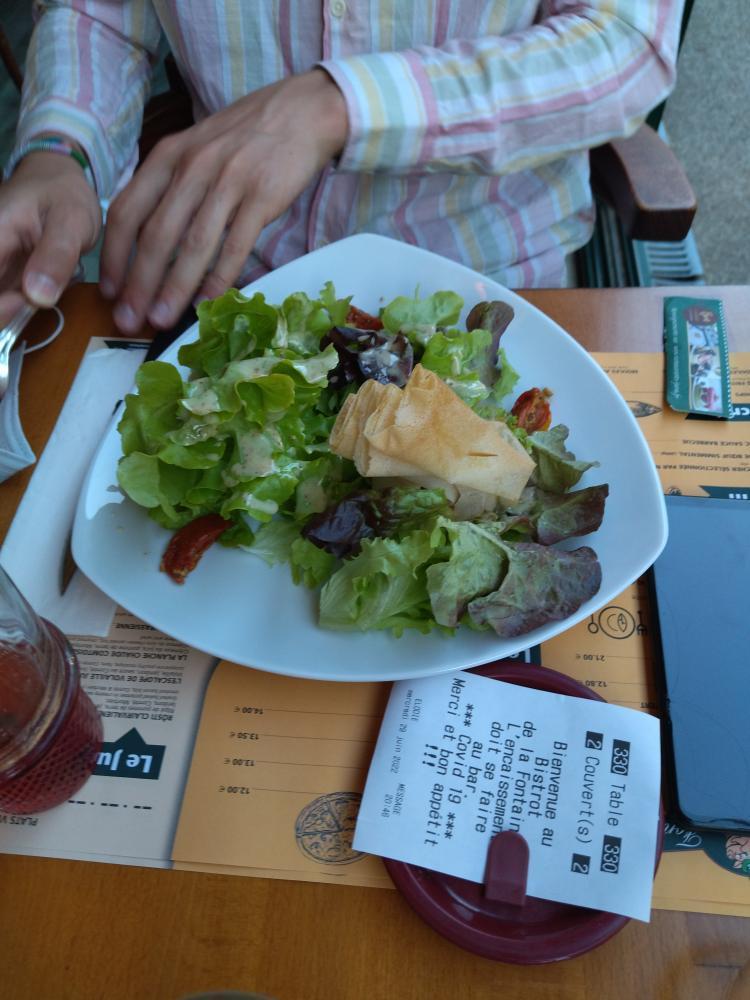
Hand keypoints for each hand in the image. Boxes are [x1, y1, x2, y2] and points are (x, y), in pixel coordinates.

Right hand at [0, 152, 100, 325]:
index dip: (0, 308)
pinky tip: (38, 293)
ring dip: (11, 314)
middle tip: (39, 297)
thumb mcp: (70, 220)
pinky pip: (2, 304)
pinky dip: (17, 309)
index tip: (28, 299)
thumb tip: (37, 297)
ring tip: (41, 289)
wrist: (59, 182)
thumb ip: (56, 256)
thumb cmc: (63, 195)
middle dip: (5, 314)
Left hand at [101, 68, 347, 332]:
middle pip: (155, 235)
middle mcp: (191, 167)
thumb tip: (147, 237)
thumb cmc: (247, 136)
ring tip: (161, 320)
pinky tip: (208, 303)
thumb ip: (171, 184)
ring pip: (192, 245)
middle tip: (127, 320)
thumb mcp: (196, 147)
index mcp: (168, 156)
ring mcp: (227, 181)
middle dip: (138, 283)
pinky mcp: (262, 196)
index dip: (113, 256)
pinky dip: (218, 279)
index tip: (108, 291)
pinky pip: (234, 246)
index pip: (127, 211)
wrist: (302, 112)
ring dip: (173, 288)